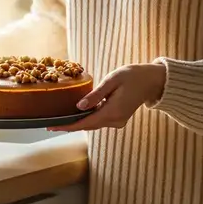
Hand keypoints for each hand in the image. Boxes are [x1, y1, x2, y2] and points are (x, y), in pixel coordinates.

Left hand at [48, 63, 165, 131]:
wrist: (151, 81)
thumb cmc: (132, 76)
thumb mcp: (111, 81)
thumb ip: (95, 95)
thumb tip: (79, 107)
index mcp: (113, 111)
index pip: (85, 123)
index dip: (68, 126)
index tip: (52, 127)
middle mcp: (115, 121)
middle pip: (88, 126)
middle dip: (70, 125)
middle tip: (51, 123)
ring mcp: (118, 122)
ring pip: (94, 123)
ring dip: (79, 121)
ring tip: (61, 119)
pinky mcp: (119, 119)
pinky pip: (100, 120)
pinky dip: (89, 118)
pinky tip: (79, 113)